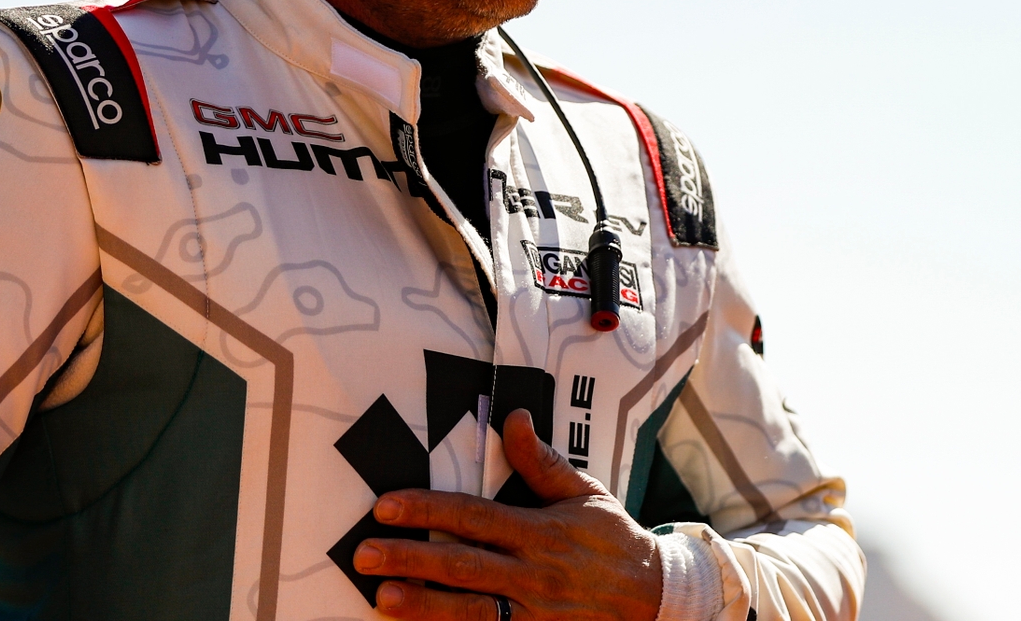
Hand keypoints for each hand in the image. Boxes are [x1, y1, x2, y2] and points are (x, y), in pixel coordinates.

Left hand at [353, 408, 663, 620]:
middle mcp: (534, 574)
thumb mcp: (585, 493)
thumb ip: (543, 462)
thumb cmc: (613, 541)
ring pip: (471, 612)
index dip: (429, 512)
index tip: (387, 505)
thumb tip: (513, 419)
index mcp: (541, 532)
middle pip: (463, 566)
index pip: (475, 517)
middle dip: (410, 560)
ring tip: (382, 599)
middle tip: (364, 553)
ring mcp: (534, 614)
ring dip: (424, 607)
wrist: (656, 599)